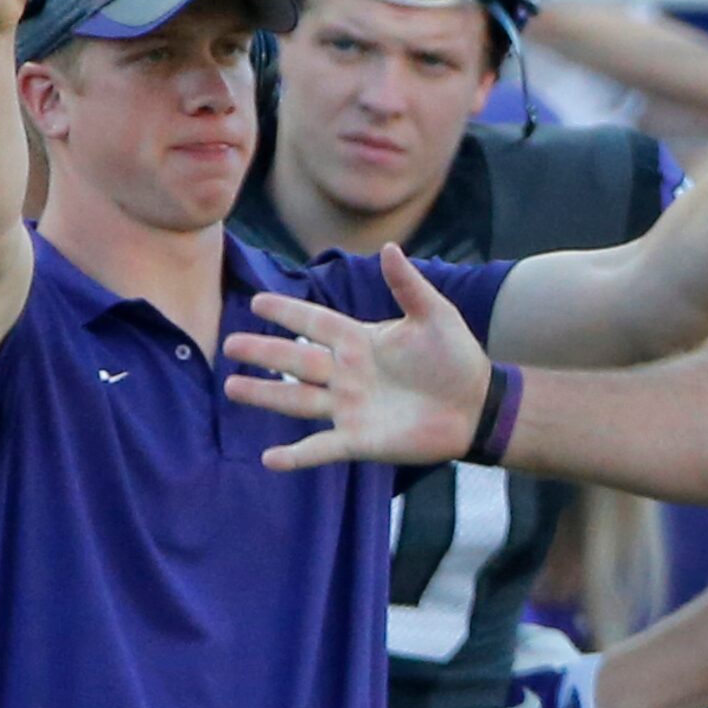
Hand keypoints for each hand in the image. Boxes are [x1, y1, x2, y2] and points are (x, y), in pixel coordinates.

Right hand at [223, 244, 491, 471]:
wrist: (477, 405)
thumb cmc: (456, 358)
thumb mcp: (435, 316)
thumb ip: (408, 285)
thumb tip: (389, 247)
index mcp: (360, 341)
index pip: (314, 322)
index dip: (287, 312)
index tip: (256, 301)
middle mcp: (348, 374)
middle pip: (295, 360)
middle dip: (263, 351)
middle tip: (229, 344)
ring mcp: (350, 407)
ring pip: (297, 400)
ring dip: (264, 394)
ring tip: (232, 387)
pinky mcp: (360, 440)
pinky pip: (321, 449)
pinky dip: (296, 457)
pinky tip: (269, 459)